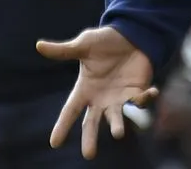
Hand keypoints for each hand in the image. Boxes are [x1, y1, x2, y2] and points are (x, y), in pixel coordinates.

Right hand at [36, 27, 158, 158]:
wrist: (131, 35)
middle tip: (89, 154)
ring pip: (117, 117)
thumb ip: (64, 51)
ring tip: (117, 133)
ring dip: (118, 124)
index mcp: (85, 89)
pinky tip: (151, 92)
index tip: (54, 143)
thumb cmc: (105, 41)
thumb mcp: (84, 45)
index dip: (62, 126)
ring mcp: (119, 98)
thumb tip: (39, 45)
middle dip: (90, 138)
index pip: (70, 110)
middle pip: (92, 123)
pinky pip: (141, 101)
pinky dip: (145, 99)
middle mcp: (101, 99)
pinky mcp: (137, 92)